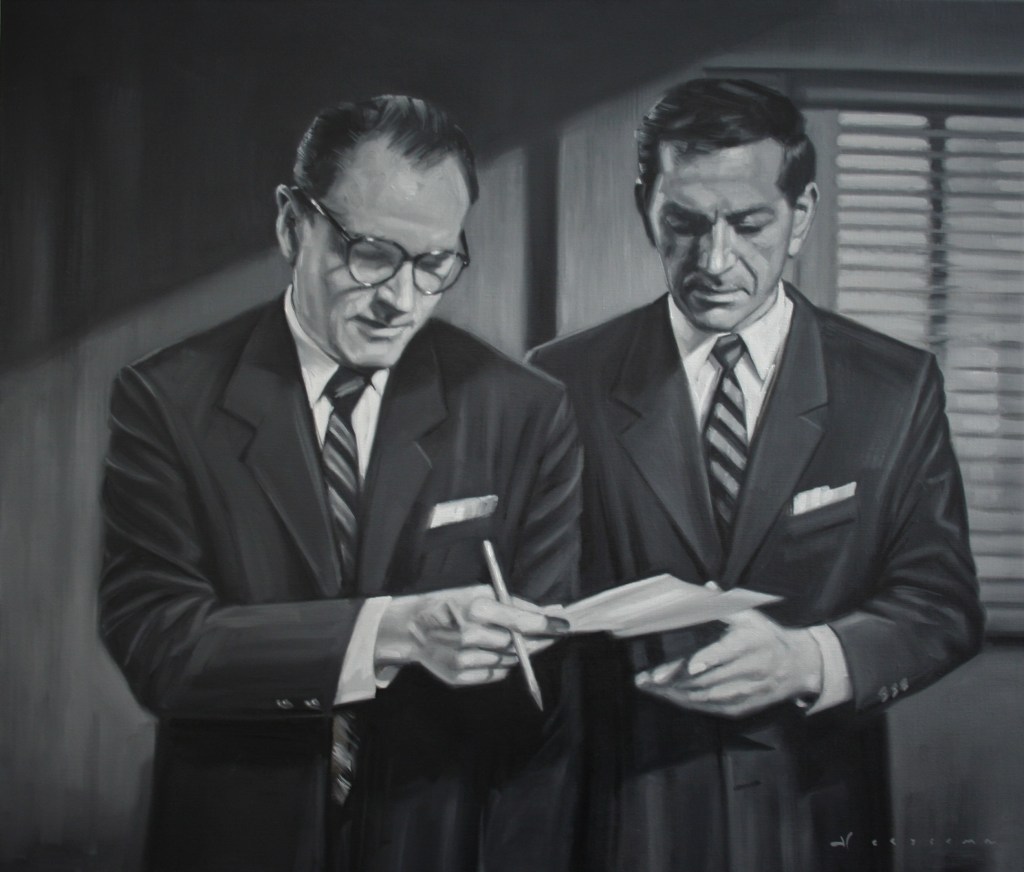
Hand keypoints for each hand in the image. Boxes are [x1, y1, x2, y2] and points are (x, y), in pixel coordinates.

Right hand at [375, 585, 568, 686]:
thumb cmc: (451, 603)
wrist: (412, 628)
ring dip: (517, 651)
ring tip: (509, 638)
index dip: (547, 625)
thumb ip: (516, 604)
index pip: (522, 621)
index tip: (565, 625)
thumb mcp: (480, 592)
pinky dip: (500, 663)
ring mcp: (462, 659)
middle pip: (519, 644)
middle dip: (538, 639)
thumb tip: (552, 612)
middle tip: (551, 634)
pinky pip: (495, 673)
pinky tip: (491, 650)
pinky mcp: (458, 676)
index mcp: (475, 608)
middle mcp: (469, 635)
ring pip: (509, 660)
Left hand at [634, 610, 822, 717]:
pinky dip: (688, 703)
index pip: (727, 653)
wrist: (797, 667)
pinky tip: (668, 696)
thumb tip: (707, 588)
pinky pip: (711, 708)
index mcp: (750, 643)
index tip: (692, 665)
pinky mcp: (742, 707)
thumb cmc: (767, 637)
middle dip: (677, 679)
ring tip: (649, 686)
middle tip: (648, 677)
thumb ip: (725, 605)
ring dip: (676, 694)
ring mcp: (746, 692)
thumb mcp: (752, 616)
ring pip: (707, 697)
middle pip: (709, 678)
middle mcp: (750, 671)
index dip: (709, 659)